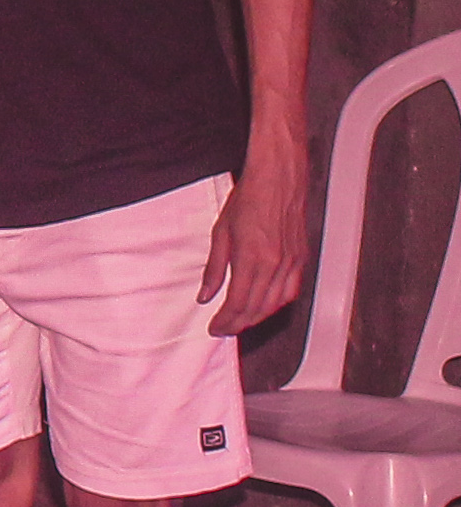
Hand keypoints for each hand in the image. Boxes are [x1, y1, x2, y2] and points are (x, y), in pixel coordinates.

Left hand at [204, 140, 309, 335]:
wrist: (279, 177)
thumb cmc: (249, 198)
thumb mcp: (221, 232)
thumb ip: (214, 268)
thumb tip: (205, 295)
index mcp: (252, 258)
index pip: (238, 303)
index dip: (225, 321)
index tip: (214, 328)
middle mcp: (276, 264)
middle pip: (257, 308)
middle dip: (239, 324)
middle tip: (224, 329)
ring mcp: (292, 261)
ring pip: (276, 303)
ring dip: (258, 317)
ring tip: (241, 322)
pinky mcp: (302, 257)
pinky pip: (292, 289)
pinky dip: (278, 303)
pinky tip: (266, 305)